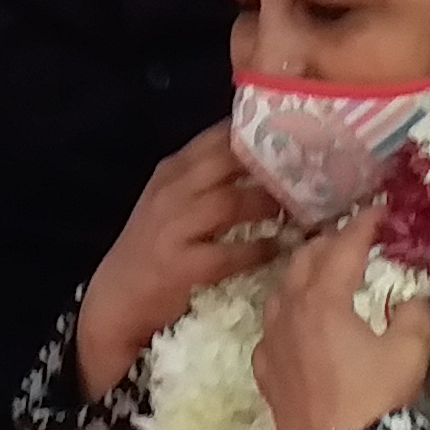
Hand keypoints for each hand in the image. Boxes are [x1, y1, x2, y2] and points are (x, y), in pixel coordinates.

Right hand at [74, 127, 287, 396]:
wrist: (115, 298)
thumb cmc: (152, 246)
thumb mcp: (172, 200)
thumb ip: (208, 176)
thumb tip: (266, 156)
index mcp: (172, 169)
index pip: (219, 136)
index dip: (260, 131)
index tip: (300, 132)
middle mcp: (171, 190)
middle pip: (228, 160)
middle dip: (272, 162)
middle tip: (313, 166)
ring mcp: (173, 227)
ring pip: (231, 202)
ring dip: (271, 203)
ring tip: (307, 206)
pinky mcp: (179, 265)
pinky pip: (229, 253)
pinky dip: (258, 249)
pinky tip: (281, 247)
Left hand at [253, 214, 429, 429]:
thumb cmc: (376, 400)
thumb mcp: (410, 352)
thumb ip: (413, 314)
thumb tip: (409, 300)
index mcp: (323, 300)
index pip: (343, 248)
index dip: (363, 225)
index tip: (380, 211)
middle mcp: (289, 313)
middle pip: (303, 261)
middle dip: (328, 243)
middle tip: (353, 239)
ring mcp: (271, 344)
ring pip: (280, 292)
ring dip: (302, 274)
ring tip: (323, 273)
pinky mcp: (266, 373)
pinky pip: (270, 330)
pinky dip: (285, 315)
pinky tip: (296, 323)